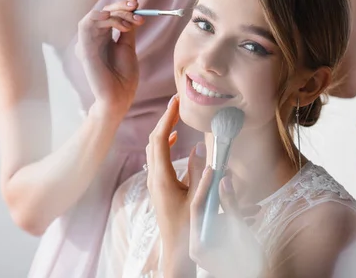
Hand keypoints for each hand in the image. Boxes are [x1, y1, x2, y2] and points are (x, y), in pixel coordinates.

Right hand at [75, 0, 144, 116]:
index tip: (137, 3)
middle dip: (120, 6)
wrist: (120, 96)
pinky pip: (86, 26)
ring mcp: (87, 43)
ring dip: (114, 13)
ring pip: (95, 15)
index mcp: (103, 37)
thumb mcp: (128, 47)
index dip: (122, 6)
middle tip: (136, 7)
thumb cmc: (124, 76)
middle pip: (103, 11)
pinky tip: (117, 22)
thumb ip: (128, 29)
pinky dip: (100, 18)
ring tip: (130, 22)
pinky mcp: (84, 49)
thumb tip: (134, 10)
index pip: (109, 14)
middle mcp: (93, 38)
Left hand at [145, 94, 199, 275]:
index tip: (176, 102)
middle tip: (176, 104)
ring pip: (154, 150)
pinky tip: (176, 143)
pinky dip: (165, 145)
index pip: (160, 140)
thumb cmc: (190, 229)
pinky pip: (158, 159)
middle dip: (165, 120)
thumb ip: (201, 174)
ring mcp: (155, 184)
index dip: (167, 119)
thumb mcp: (199, 200)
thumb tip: (201, 148)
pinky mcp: (160, 188)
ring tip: (175, 118)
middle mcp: (155, 179)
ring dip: (164, 131)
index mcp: (162, 179)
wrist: (177, 252)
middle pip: (154, 141)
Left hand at [189, 171, 265, 277]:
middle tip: (224, 173)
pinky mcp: (214, 247)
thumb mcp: (239, 231)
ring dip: (231, 207)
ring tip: (246, 198)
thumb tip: (223, 182)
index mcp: (198, 243)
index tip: (212, 169)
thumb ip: (230, 205)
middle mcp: (197, 245)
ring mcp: (205, 247)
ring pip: (215, 217)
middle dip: (218, 192)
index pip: (196, 207)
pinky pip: (220, 226)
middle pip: (204, 211)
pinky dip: (233, 218)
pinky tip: (250, 213)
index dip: (205, 186)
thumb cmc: (247, 262)